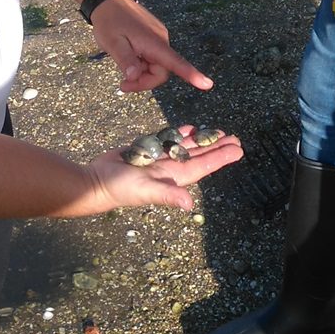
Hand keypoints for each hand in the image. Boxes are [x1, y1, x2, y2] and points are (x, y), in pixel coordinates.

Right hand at [86, 128, 244, 211]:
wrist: (96, 182)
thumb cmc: (120, 189)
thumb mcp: (145, 191)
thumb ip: (167, 195)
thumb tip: (189, 204)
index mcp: (174, 178)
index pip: (203, 166)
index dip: (221, 158)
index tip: (238, 150)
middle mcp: (170, 169)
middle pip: (199, 155)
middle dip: (216, 147)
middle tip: (236, 139)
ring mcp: (159, 160)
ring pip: (185, 147)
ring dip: (201, 139)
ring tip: (217, 132)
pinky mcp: (147, 151)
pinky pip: (167, 141)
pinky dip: (179, 134)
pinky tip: (188, 129)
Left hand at [90, 0, 213, 92]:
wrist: (108, 0)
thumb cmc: (110, 21)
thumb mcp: (113, 43)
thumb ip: (126, 61)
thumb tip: (135, 76)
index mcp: (154, 43)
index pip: (177, 63)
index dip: (192, 76)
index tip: (207, 84)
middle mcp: (161, 40)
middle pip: (161, 71)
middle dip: (144, 81)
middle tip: (123, 84)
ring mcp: (158, 38)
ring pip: (156, 65)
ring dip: (141, 72)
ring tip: (122, 66)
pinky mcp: (153, 37)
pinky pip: (153, 57)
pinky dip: (141, 63)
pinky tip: (128, 56)